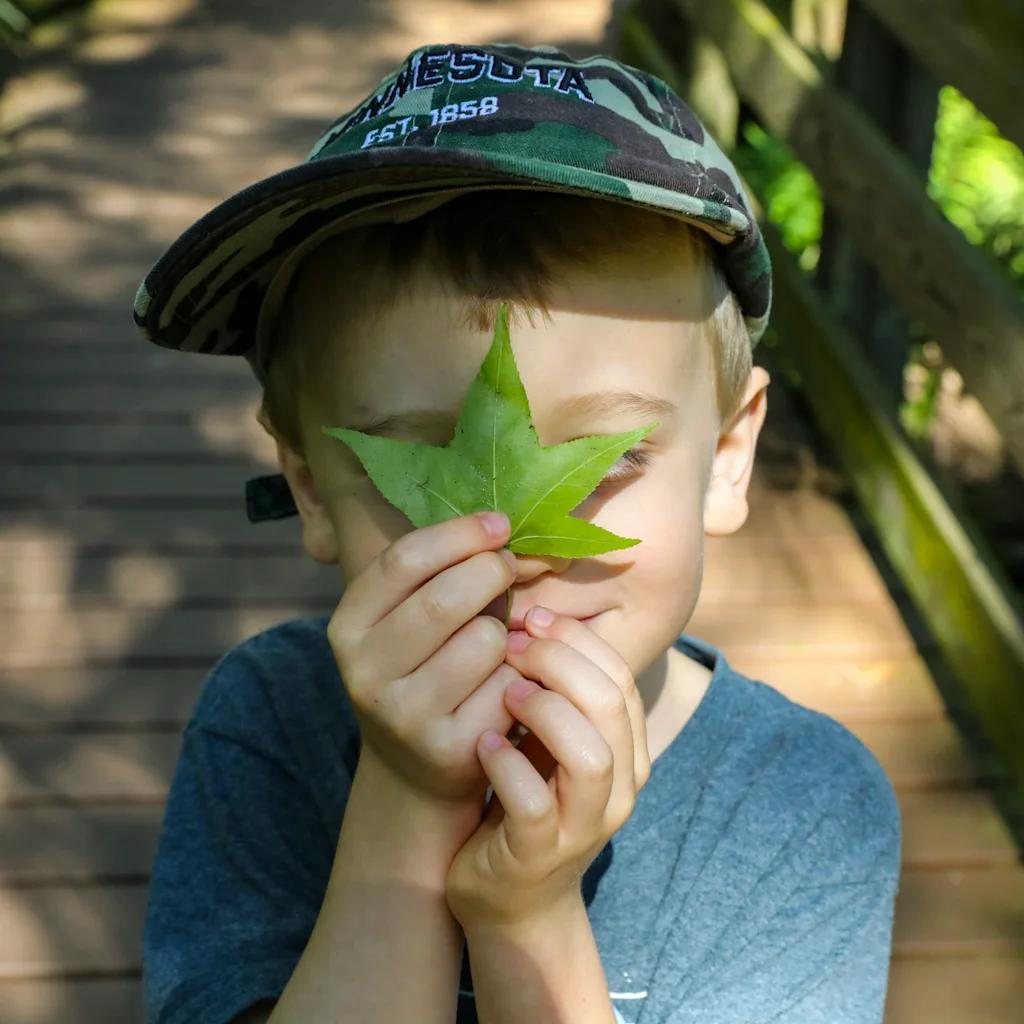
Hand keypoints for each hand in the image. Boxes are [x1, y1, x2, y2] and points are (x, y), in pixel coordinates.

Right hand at [327, 511, 521, 806]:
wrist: (415, 768)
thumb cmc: (421, 668)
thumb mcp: (405, 620)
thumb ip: (437, 574)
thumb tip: (500, 524)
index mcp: (348, 626)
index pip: (403, 560)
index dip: (459, 534)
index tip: (499, 524)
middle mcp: (364, 672)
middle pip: (445, 598)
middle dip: (491, 571)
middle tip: (508, 567)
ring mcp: (403, 715)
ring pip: (483, 640)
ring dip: (505, 629)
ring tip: (498, 638)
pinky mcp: (447, 748)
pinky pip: (507, 685)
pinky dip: (519, 674)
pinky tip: (507, 681)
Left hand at [445, 607, 650, 930]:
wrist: (510, 896)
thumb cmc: (525, 798)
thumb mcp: (548, 739)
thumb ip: (554, 689)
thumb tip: (528, 614)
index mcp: (627, 749)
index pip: (620, 676)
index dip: (577, 639)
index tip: (531, 617)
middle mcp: (619, 786)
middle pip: (611, 704)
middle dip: (560, 661)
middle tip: (511, 643)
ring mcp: (584, 824)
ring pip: (590, 755)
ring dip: (544, 711)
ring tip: (504, 692)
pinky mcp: (541, 854)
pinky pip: (535, 804)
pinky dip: (508, 766)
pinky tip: (482, 742)